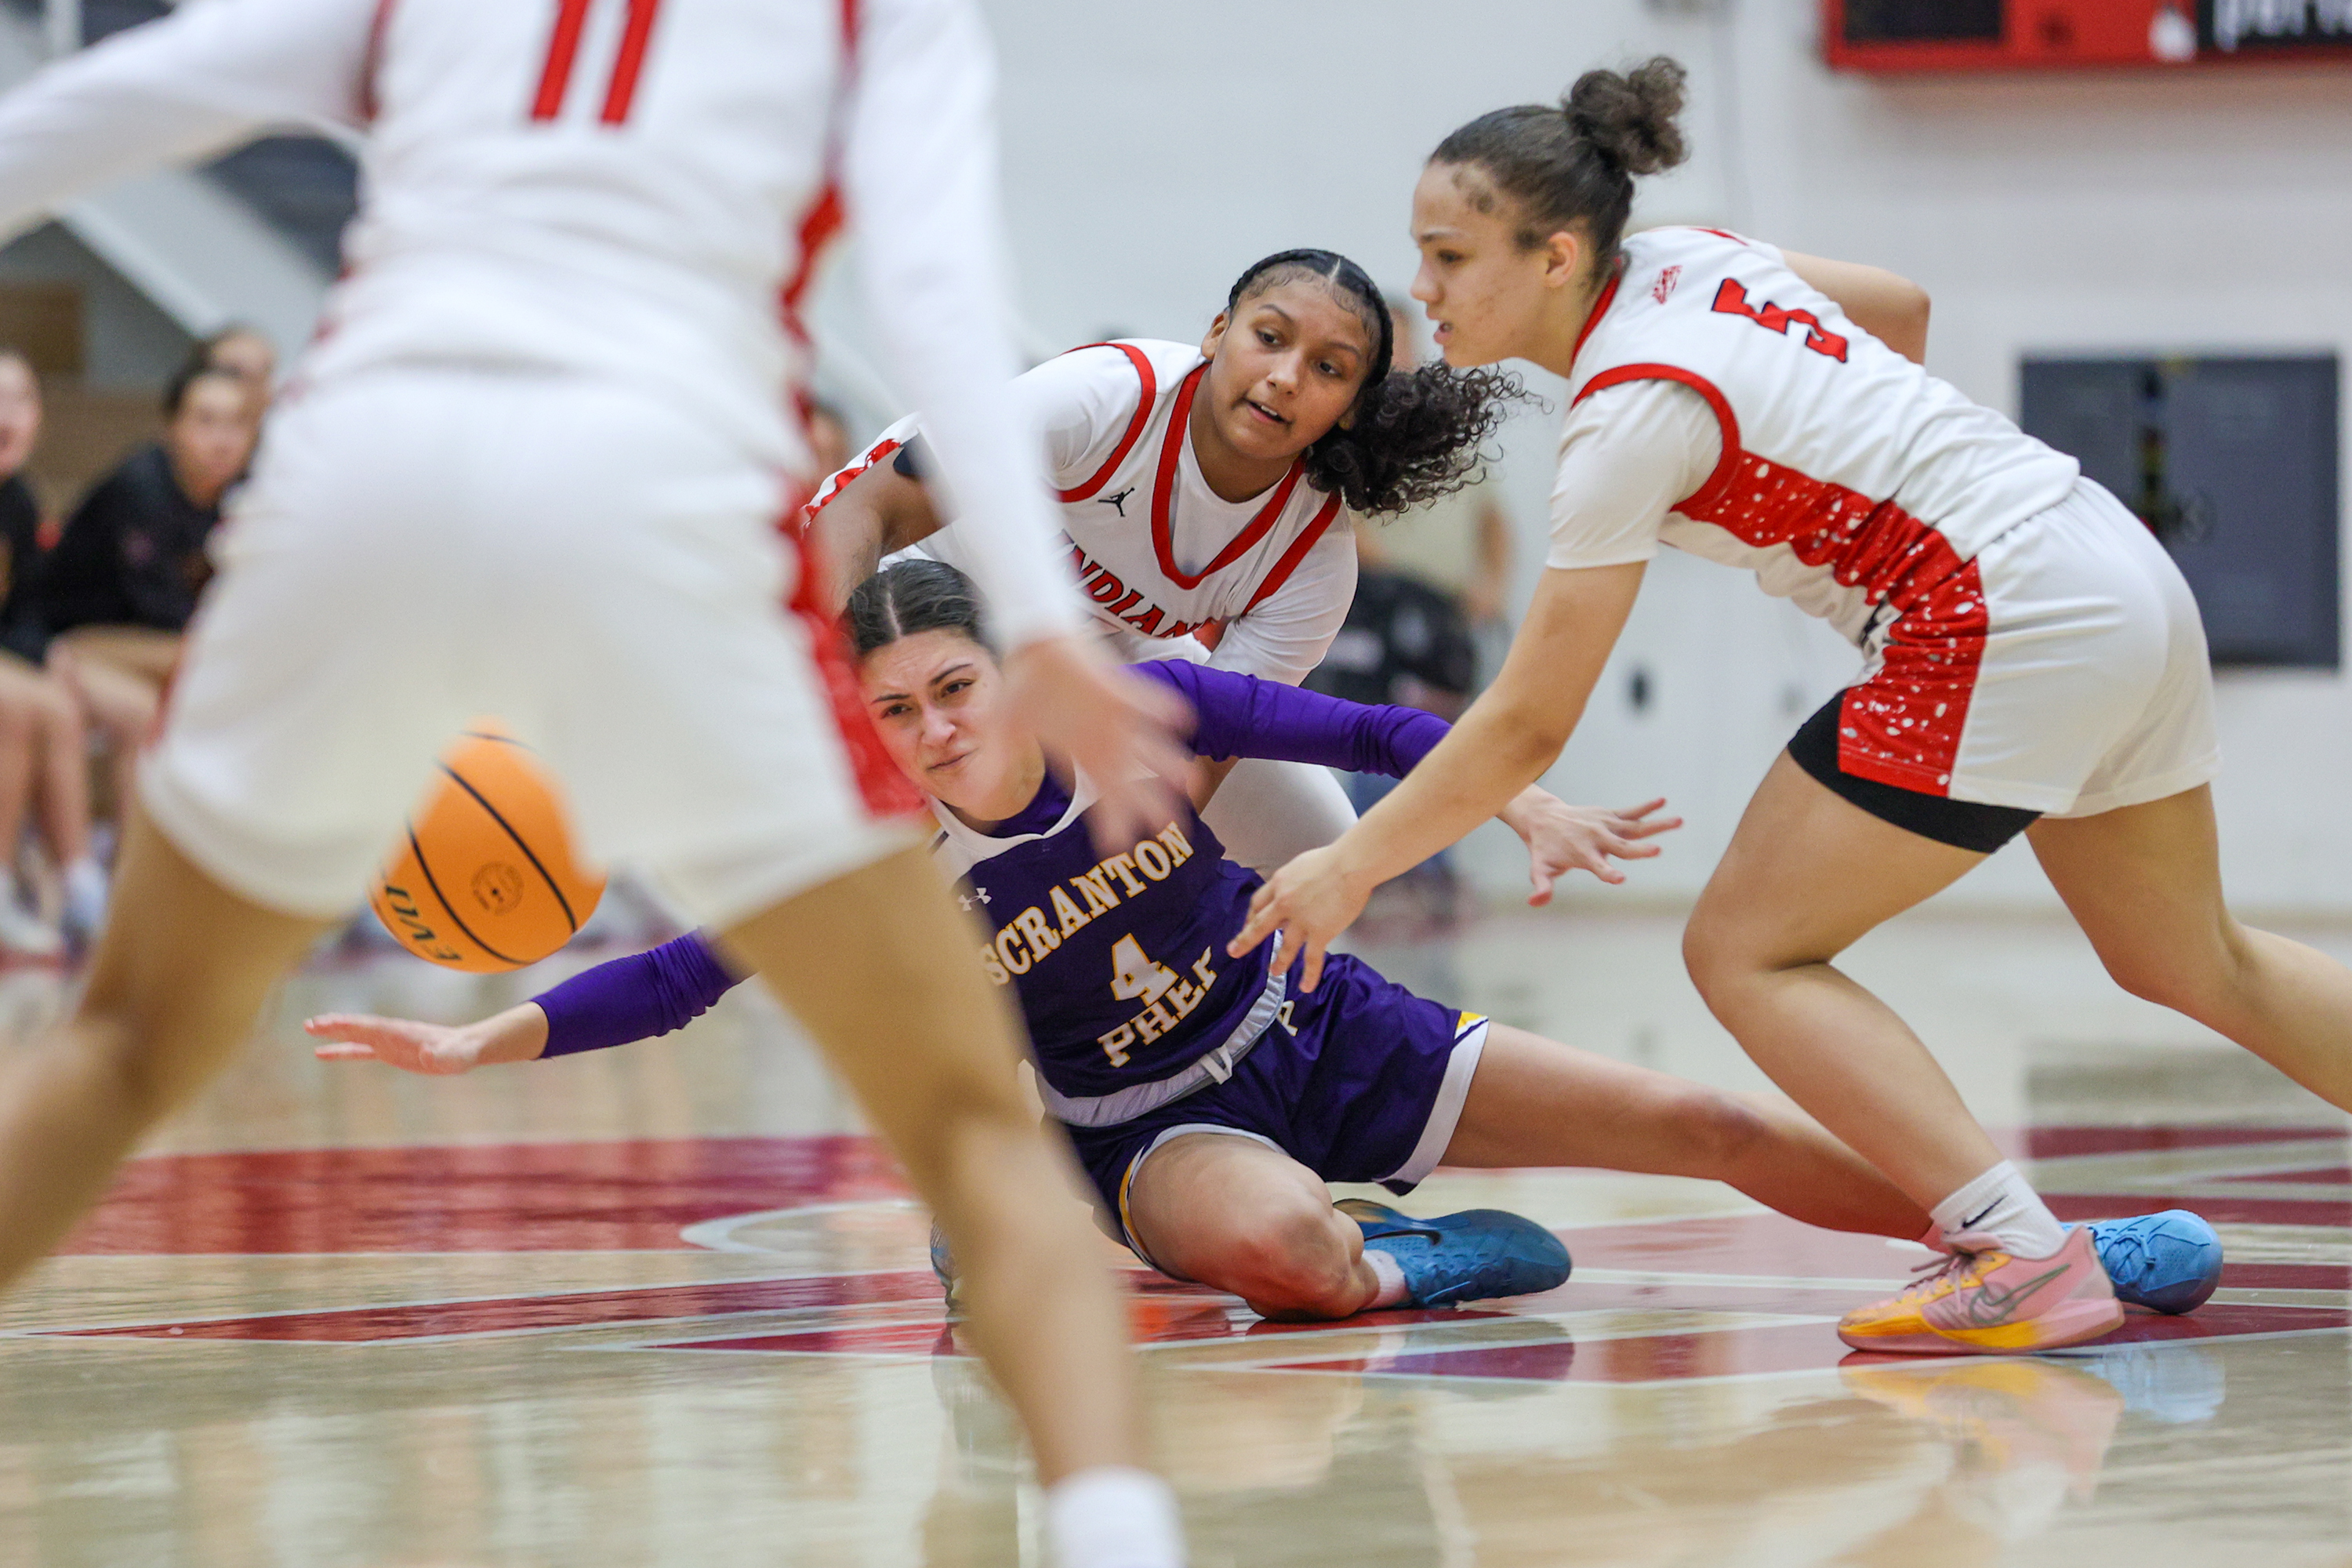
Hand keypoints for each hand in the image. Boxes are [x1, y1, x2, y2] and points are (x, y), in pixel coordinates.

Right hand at [304, 1006, 544, 1075]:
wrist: (466, 1048)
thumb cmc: (460, 1054)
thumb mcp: (453, 1057)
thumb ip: (442, 1055)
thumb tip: (430, 1055)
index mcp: (401, 1032)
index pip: (370, 1027)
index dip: (349, 1025)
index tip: (327, 1023)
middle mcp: (390, 1033)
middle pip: (358, 1027)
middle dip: (335, 1025)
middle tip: (309, 1024)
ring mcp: (388, 1042)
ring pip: (355, 1036)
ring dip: (332, 1034)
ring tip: (309, 1030)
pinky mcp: (389, 1052)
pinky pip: (360, 1051)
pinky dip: (341, 1051)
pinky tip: (321, 1053)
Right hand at [1002, 634, 1194, 854]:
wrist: (1036, 645)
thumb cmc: (1025, 688)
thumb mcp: (1006, 729)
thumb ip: (996, 762)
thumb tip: (973, 794)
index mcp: (1083, 758)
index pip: (1101, 799)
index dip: (1111, 823)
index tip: (1118, 848)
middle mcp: (1106, 743)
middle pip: (1135, 782)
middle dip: (1152, 804)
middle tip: (1167, 827)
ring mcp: (1117, 718)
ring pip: (1151, 746)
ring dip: (1169, 762)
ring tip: (1190, 780)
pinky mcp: (1119, 688)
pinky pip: (1145, 701)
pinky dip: (1160, 709)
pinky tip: (1180, 719)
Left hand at [1224, 843, 1371, 994]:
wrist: (1349, 866)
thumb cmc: (1330, 860)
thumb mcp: (1299, 866)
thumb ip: (1291, 882)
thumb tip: (1291, 892)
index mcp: (1279, 884)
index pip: (1258, 903)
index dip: (1252, 915)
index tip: (1250, 923)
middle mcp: (1284, 904)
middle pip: (1260, 925)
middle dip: (1246, 940)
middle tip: (1234, 951)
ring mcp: (1301, 921)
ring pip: (1285, 946)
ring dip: (1279, 961)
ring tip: (1274, 972)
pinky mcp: (1319, 933)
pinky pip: (1312, 958)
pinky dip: (1309, 975)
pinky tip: (1306, 987)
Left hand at [1497, 791, 1680, 905]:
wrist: (1543, 818)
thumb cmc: (1544, 849)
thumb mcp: (1540, 869)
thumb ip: (1541, 886)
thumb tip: (1535, 903)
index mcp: (1583, 855)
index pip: (1598, 867)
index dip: (1608, 873)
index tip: (1619, 879)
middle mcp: (1597, 839)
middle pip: (1622, 847)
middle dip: (1639, 850)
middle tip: (1657, 850)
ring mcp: (1604, 825)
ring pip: (1634, 826)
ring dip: (1657, 824)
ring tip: (1679, 821)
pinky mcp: (1608, 815)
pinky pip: (1630, 811)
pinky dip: (1646, 807)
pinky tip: (1663, 802)